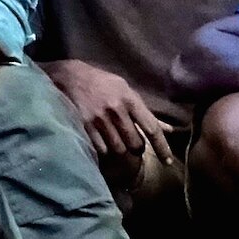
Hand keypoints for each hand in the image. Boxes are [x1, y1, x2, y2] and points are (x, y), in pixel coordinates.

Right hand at [46, 58, 161, 161]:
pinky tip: (103, 141)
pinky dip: (105, 149)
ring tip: (117, 141)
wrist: (69, 77)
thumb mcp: (125, 91)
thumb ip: (145, 112)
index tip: (168, 161)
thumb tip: (169, 130)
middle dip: (136, 148)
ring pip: (119, 149)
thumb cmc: (102, 84)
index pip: (152, 128)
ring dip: (121, 149)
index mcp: (130, 99)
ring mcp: (100, 120)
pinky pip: (102, 149)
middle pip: (136, 144)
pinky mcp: (85, 127)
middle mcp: (117, 110)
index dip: (162, 147)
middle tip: (131, 142)